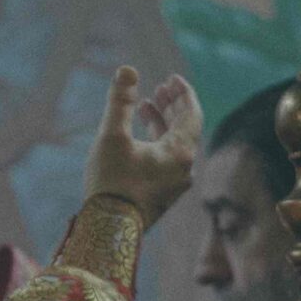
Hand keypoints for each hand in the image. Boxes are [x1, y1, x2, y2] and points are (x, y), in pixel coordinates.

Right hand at [81, 67, 201, 227]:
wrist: (108, 231)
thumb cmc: (111, 182)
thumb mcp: (112, 136)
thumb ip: (121, 102)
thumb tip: (128, 69)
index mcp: (180, 153)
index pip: (192, 114)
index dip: (183, 94)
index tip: (171, 79)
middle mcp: (184, 169)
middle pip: (186, 130)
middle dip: (172, 106)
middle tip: (159, 89)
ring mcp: (174, 185)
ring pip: (175, 146)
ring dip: (162, 124)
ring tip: (143, 109)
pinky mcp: (162, 196)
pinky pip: (166, 162)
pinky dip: (157, 144)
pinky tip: (137, 141)